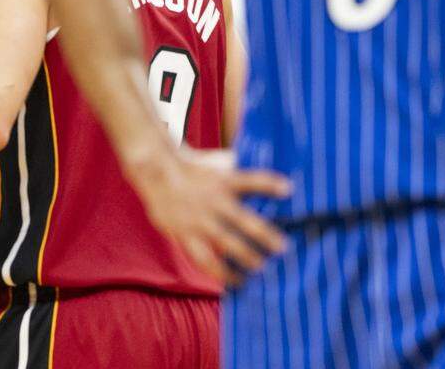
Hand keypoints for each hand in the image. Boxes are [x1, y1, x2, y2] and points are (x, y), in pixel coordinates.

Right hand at [126, 146, 290, 285]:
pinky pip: (202, 258)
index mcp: (223, 181)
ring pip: (224, 243)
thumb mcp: (216, 162)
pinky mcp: (185, 234)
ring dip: (243, 258)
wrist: (156, 173)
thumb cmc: (194, 168)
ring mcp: (199, 220)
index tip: (288, 189)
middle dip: (264, 236)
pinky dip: (217, 272)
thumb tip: (270, 173)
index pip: (250, 180)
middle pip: (242, 220)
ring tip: (259, 270)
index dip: (270, 184)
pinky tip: (231, 283)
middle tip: (282, 249)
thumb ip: (241, 169)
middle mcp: (213, 201)